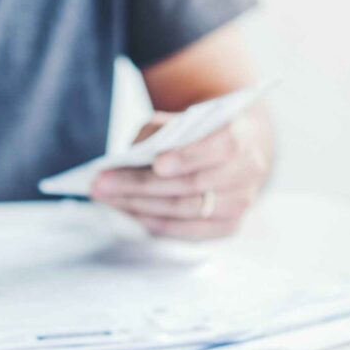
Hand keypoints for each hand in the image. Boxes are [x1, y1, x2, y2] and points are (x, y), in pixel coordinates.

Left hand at [90, 101, 273, 239]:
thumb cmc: (197, 132)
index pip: (220, 147)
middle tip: (102, 183)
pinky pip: (187, 230)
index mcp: (241, 135)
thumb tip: (126, 161)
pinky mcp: (229, 226)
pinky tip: (130, 212)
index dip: (188, 157)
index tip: (157, 164)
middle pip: (192, 184)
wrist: (234, 151)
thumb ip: (159, 133)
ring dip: (140, 206)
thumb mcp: (179, 119)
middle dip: (141, 184)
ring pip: (186, 210)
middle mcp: (247, 171)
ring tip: (106, 197)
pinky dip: (156, 222)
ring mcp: (241, 202)